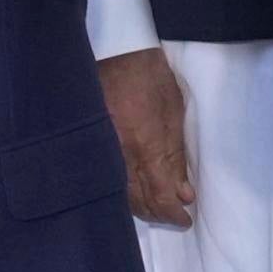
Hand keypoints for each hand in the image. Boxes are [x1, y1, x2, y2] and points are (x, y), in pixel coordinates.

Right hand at [99, 50, 195, 227]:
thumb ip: (176, 157)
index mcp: (144, 145)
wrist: (116, 52)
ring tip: (155, 207)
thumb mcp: (174, 114)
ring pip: (117, 194)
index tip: (185, 219)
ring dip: (138, 207)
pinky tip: (130, 193)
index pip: (159, 195)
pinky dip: (118, 192)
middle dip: (156, 213)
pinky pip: (103, 179)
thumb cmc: (152, 79)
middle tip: (173, 216)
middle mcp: (118, 154)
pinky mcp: (87, 146)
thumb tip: (184, 193)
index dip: (173, 213)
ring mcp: (99, 151)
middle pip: (136, 201)